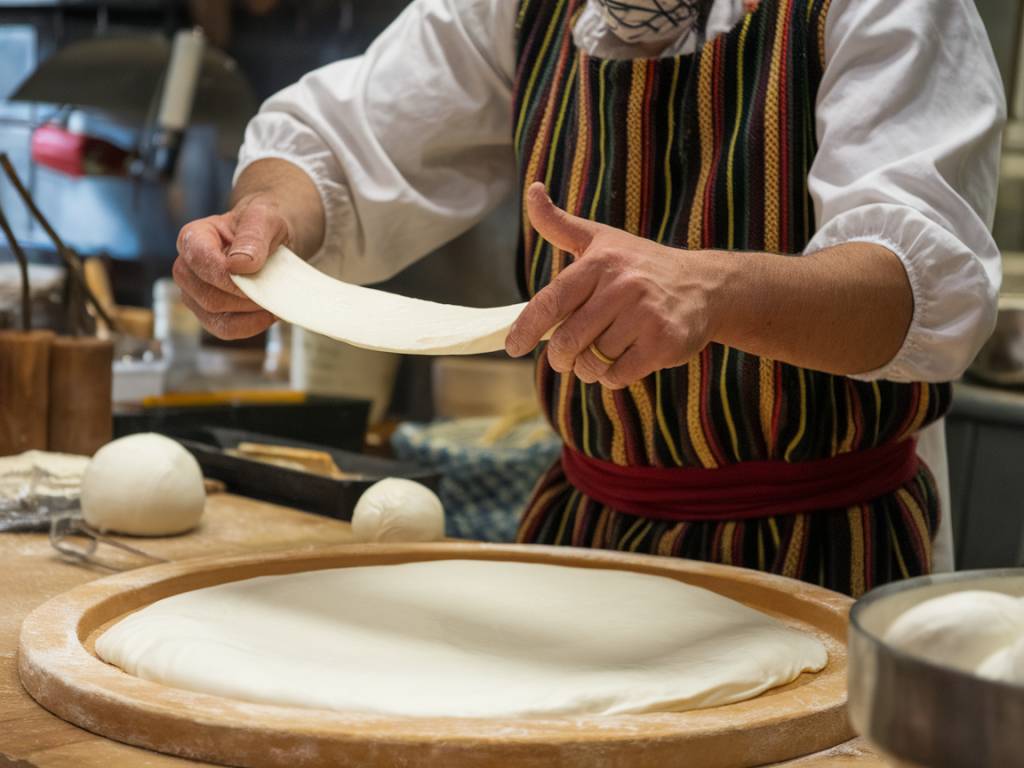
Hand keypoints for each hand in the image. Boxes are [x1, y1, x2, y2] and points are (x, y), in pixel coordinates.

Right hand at [173, 194, 288, 338]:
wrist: (273, 239)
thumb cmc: (263, 225)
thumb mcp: (265, 219)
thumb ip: (252, 237)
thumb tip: (238, 265)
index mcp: (193, 238)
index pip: (200, 261)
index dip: (228, 276)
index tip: (255, 275)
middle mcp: (186, 268)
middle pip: (207, 296)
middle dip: (243, 298)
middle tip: (271, 288)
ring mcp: (195, 294)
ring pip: (215, 317)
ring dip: (249, 314)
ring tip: (272, 300)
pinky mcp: (209, 313)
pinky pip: (225, 330)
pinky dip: (251, 326)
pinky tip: (269, 313)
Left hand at [505, 183, 724, 388]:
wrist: (705, 286)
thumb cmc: (642, 265)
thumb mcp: (602, 239)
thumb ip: (561, 224)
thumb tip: (532, 190)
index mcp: (601, 262)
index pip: (552, 300)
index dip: (527, 328)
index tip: (514, 347)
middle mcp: (623, 286)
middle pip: (569, 340)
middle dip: (561, 357)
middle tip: (565, 358)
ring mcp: (645, 316)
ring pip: (593, 361)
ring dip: (588, 368)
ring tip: (599, 356)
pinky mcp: (663, 343)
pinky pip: (618, 375)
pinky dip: (611, 377)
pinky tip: (621, 362)